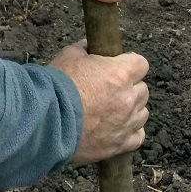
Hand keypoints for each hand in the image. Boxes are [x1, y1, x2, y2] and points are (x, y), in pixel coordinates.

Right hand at [49, 42, 148, 164]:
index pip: (142, 64)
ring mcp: (126, 123)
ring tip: (114, 109)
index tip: (122, 65)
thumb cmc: (58, 86)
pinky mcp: (120, 144)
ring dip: (132, 109)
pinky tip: (119, 127)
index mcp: (119, 74)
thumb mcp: (70, 55)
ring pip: (142, 113)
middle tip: (113, 88)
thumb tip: (92, 47)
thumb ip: (87, 48)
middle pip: (143, 89)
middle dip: (130, 86)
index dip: (131, 63)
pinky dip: (131, 131)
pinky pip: (138, 136)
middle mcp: (128, 98)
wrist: (47, 120)